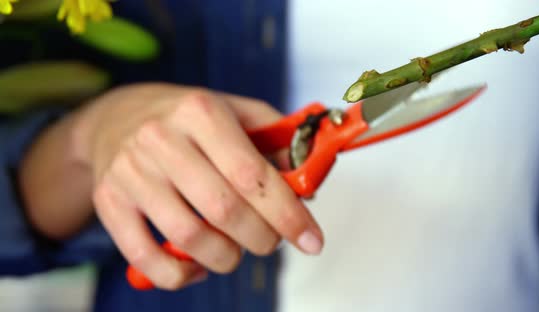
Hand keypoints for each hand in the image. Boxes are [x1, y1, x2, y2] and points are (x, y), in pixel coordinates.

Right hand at [73, 83, 323, 289]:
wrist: (117, 116)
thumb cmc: (185, 119)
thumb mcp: (235, 111)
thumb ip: (277, 140)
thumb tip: (309, 184)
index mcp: (200, 112)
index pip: (253, 175)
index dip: (288, 214)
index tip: (311, 240)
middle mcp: (161, 138)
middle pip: (224, 210)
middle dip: (261, 238)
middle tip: (270, 241)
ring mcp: (130, 171)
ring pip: (188, 236)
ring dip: (225, 257)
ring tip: (235, 250)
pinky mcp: (108, 200)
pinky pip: (144, 256)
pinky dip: (178, 274)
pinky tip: (197, 266)